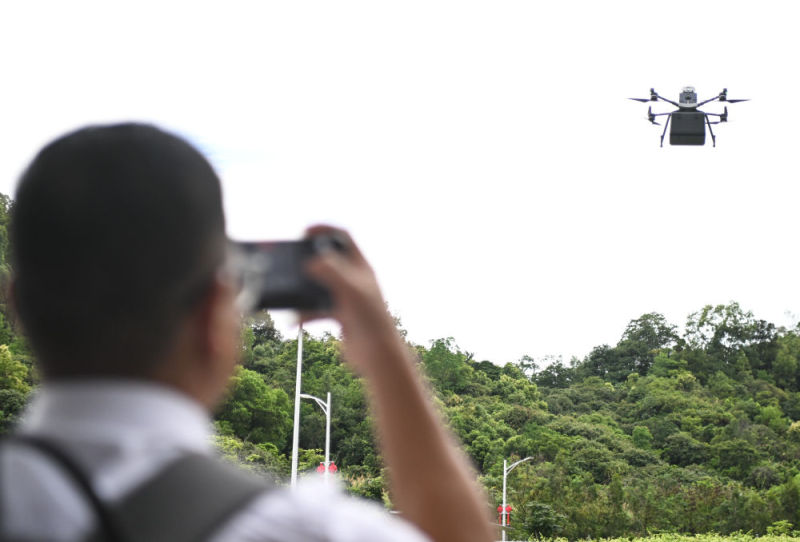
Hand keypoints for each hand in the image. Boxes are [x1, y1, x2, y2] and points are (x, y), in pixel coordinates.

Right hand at [302, 225, 400, 374]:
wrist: (378, 354)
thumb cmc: (371, 320)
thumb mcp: (350, 290)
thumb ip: (331, 271)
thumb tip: (311, 262)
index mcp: (360, 267)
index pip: (343, 238)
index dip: (324, 230)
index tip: (304, 231)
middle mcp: (353, 280)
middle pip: (327, 260)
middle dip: (308, 260)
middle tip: (291, 260)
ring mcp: (346, 297)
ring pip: (318, 286)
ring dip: (302, 289)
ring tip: (288, 292)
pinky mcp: (339, 315)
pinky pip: (316, 308)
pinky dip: (304, 311)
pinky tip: (295, 318)